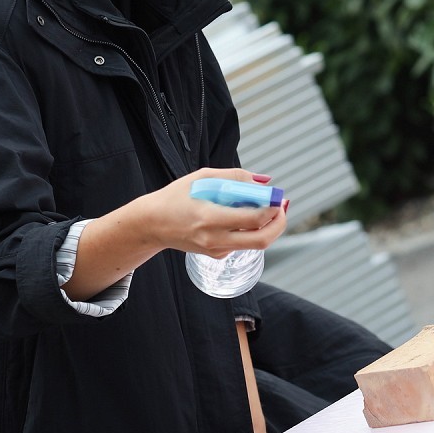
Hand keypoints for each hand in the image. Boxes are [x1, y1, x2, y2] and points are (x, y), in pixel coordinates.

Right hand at [143, 167, 287, 258]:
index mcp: (210, 217)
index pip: (253, 219)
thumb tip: (265, 181)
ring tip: (265, 208)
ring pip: (255, 244)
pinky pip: (242, 244)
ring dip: (267, 227)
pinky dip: (249, 231)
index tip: (278, 197)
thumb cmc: (176, 197)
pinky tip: (240, 217)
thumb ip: (236, 177)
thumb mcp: (203, 177)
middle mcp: (215, 238)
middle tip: (281, 208)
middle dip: (279, 223)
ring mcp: (216, 250)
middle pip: (262, 239)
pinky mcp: (216, 255)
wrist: (152, 224)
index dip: (272, 208)